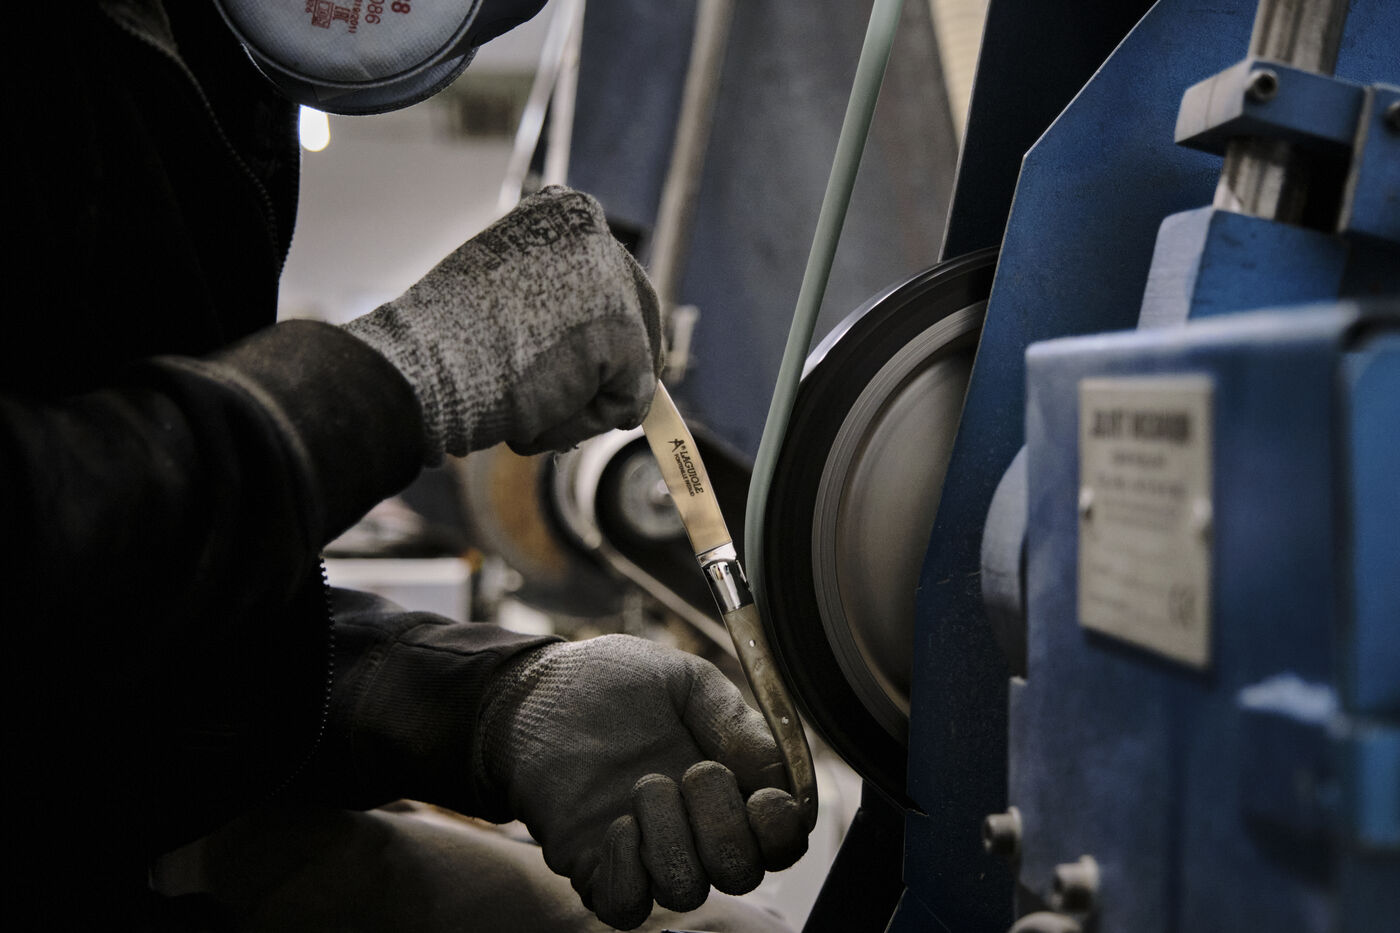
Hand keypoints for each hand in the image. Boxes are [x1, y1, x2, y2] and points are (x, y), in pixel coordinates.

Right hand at [344, 187, 662, 463]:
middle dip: (600, 367)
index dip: (592, 331)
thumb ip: (553, 295)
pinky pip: (627, 401)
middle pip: (634, 317)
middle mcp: (598, 233)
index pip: (610, 277)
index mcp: (567, 213)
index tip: (563, 356)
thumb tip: (595, 341)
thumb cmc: (445, 342)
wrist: (424, 369)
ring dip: (579, 397)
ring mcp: (616, 285)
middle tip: (551, 392)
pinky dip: (582, 423)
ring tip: (523, 393)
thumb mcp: (503, 289)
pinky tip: (536, 410)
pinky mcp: (625, 339)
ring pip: (626, 364)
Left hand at [474, 635, 809, 929]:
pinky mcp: (596, 867)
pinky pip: (629, 906)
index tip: (764, 795)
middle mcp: (695, 828)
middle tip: (694, 771)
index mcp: (730, 787)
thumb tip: (782, 777)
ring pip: (688, 890)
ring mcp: (646, 851)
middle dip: (727, 827)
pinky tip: (617, 822)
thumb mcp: (686, 682)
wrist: (537, 690)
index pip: (782, 840)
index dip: (782, 829)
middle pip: (744, 874)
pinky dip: (630, 869)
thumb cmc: (613, 682)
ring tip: (645, 784)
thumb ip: (737, 724)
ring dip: (674, 837)